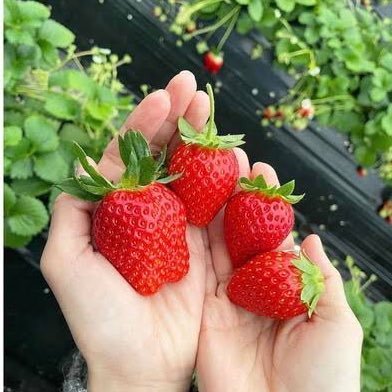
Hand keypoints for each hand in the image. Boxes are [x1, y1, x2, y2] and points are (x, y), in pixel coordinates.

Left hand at [41, 71, 211, 391]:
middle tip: (192, 89)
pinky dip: (226, 180)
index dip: (143, 124)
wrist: (141, 363)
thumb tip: (84, 169)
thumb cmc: (99, 319)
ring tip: (210, 113)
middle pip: (163, 156)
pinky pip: (218, 205)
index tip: (161, 99)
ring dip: (202, 141)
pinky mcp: (206, 245)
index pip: (129, 156)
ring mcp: (179, 226)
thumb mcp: (66, 262)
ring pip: (193, 173)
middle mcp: (148, 212)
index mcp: (116, 211)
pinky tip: (232, 158)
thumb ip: (71, 212)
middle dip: (177, 120)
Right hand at [197, 162, 362, 391]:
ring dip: (212, 212)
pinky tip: (188, 212)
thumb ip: (322, 280)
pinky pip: (197, 270)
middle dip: (235, 199)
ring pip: (217, 246)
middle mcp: (253, 286)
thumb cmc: (322, 380)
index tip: (261, 171)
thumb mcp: (335, 324)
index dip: (267, 204)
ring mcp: (226, 297)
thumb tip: (313, 239)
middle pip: (241, 234)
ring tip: (206, 176)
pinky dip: (193, 242)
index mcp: (285, 287)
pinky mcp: (204, 310)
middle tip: (228, 164)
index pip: (273, 235)